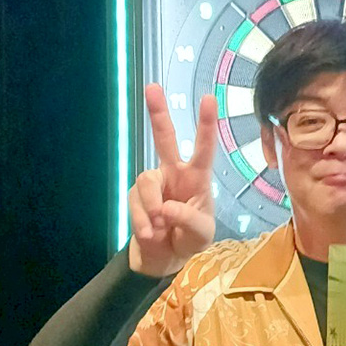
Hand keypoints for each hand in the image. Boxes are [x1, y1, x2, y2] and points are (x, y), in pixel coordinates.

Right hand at [128, 84, 217, 276]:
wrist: (165, 258)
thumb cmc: (191, 239)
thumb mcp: (201, 235)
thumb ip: (189, 220)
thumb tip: (167, 207)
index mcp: (197, 178)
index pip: (203, 149)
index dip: (206, 125)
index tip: (209, 98)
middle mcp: (174, 174)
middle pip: (164, 139)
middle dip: (158, 113)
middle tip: (152, 87)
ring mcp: (153, 184)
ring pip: (146, 181)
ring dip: (152, 208)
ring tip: (159, 228)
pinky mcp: (136, 197)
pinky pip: (136, 204)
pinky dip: (144, 222)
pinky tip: (151, 234)